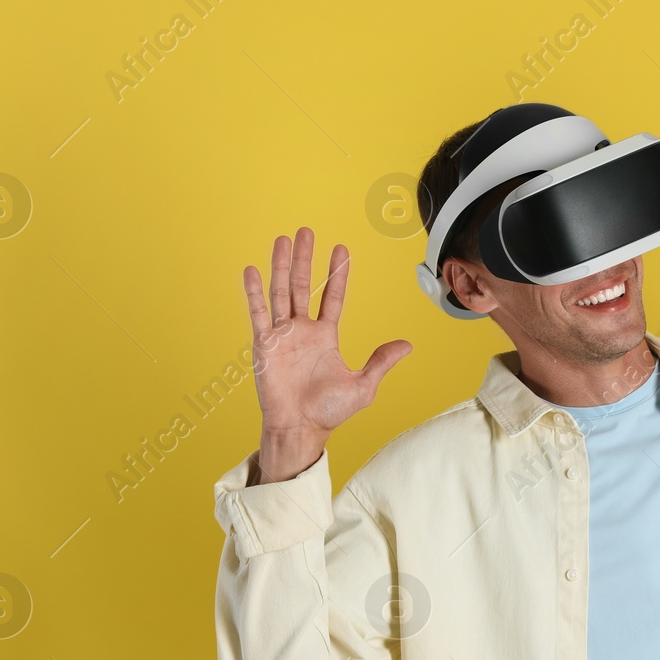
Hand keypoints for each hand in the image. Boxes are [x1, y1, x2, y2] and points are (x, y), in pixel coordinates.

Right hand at [243, 228, 411, 483]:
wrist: (300, 428)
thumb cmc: (329, 412)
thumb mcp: (364, 386)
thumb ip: (381, 361)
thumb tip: (408, 345)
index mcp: (325, 336)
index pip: (332, 297)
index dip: (337, 274)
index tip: (341, 250)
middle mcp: (302, 331)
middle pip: (303, 286)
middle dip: (305, 259)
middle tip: (306, 231)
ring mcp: (282, 335)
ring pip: (281, 291)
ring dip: (281, 266)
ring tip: (283, 240)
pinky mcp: (264, 345)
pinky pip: (258, 313)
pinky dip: (253, 292)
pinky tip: (251, 270)